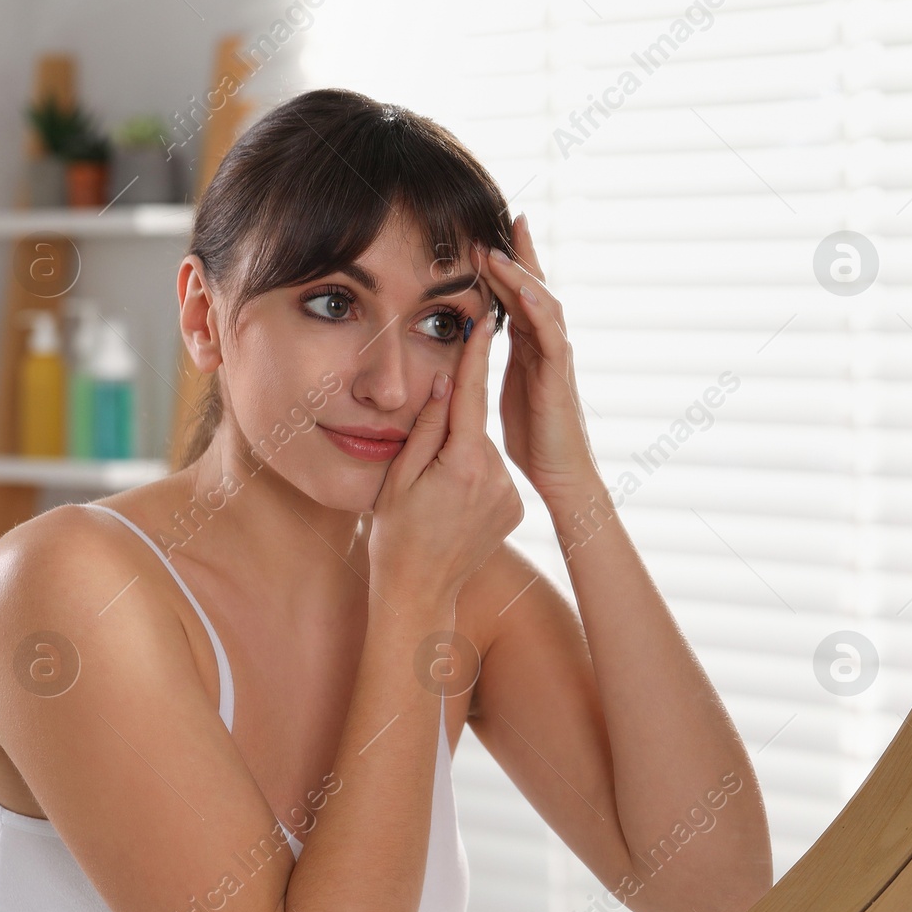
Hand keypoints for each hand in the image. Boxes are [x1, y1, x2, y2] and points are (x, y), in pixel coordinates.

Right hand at [367, 311, 524, 610]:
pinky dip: (473, 479)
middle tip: (422, 469)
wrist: (419, 592)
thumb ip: (428, 428)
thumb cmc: (396, 535)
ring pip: (482, 453)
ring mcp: (509, 495)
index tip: (485, 319)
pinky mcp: (515, 508)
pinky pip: (491, 476)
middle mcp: (495, 476)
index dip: (476, 356)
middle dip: (451, 433)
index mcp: (463, 464)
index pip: (471, 396)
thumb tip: (447, 383)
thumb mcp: (399, 478)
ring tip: (435, 498)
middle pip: (473, 429)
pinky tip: (453, 507)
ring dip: (461, 459)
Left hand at [475, 213, 600, 502]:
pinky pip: (552, 337)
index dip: (509, 264)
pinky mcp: (560, 378)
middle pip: (536, 288)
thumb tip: (465, 348)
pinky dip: (539, 311)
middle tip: (507, 218)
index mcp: (532, 348)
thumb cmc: (535, 441)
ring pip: (545, 305)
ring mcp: (558, 359)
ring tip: (501, 249)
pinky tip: (525, 291)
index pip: (520, 296)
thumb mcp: (503, 393)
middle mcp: (549, 346)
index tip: (491, 232)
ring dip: (523, 275)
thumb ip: (489, 366)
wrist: (562, 476)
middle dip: (522, 254)